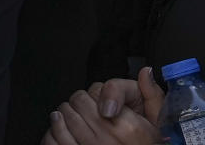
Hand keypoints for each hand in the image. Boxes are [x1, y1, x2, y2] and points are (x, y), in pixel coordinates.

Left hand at [41, 70, 162, 144]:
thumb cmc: (145, 144)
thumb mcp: (157, 123)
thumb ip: (151, 95)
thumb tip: (145, 72)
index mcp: (128, 127)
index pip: (97, 91)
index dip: (98, 93)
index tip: (101, 103)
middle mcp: (107, 138)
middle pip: (77, 101)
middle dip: (80, 101)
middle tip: (86, 108)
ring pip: (61, 117)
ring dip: (63, 114)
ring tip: (70, 117)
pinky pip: (53, 138)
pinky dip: (53, 130)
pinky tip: (60, 129)